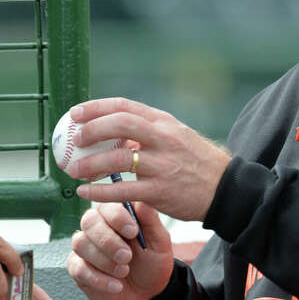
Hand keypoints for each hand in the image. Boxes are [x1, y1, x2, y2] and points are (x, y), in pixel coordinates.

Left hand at [64, 97, 230, 222]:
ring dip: (90, 164)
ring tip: (73, 170)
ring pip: (118, 160)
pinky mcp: (160, 191)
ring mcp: (162, 165)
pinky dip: (99, 192)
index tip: (75, 113)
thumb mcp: (175, 136)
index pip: (125, 106)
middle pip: (120, 125)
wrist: (225, 189)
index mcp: (163, 122)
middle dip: (92, 130)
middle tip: (74, 141)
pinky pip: (122, 191)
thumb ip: (147, 132)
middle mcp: (163, 139)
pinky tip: (84, 193)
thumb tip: (109, 130)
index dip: (96, 107)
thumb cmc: (195, 162)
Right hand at [66, 201, 174, 299]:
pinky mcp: (77, 267)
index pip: (107, 206)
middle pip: (89, 222)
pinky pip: (78, 268)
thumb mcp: (158, 242)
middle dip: (108, 240)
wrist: (147, 293)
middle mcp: (96, 227)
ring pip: (80, 244)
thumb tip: (142, 200)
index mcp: (115, 215)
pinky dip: (98, 279)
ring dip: (103, 260)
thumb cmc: (152, 262)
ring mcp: (84, 247)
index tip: (133, 232)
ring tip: (124, 272)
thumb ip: (150, 220)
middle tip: (126, 256)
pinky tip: (116, 286)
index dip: (118, 218)